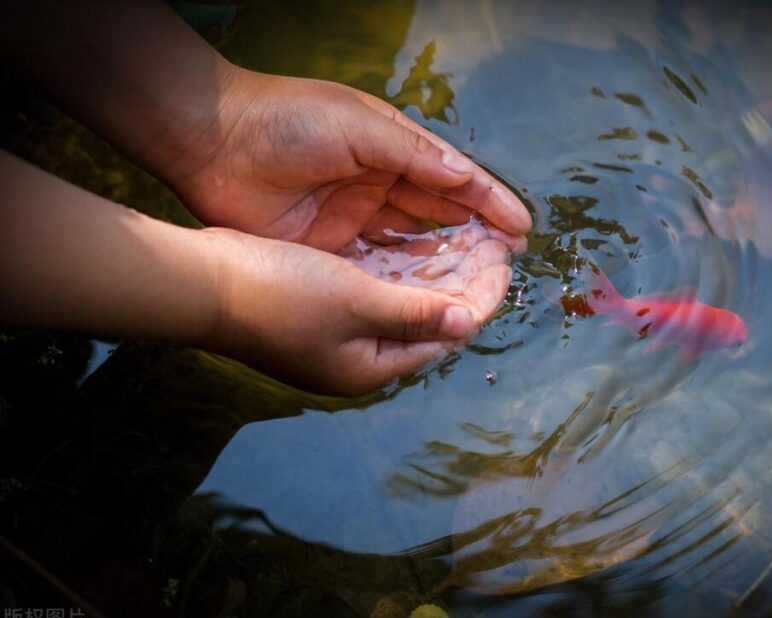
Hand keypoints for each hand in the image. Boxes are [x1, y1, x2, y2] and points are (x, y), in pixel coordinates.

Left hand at [155, 68, 531, 252]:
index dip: (489, 204)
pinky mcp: (328, 249)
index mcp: (392, 150)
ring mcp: (353, 219)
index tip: (521, 230)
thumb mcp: (358, 126)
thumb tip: (465, 178)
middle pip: (437, 221)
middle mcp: (379, 186)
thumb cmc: (285, 121)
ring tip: (478, 289)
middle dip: (473, 242)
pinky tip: (429, 301)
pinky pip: (375, 271)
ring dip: (442, 268)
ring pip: (410, 251)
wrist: (208, 141)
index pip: (452, 181)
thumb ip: (413, 154)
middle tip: (505, 267)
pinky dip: (401, 285)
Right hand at [202, 221, 512, 396]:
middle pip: (427, 321)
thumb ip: (414, 310)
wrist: (200, 283)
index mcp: (371, 366)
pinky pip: (374, 291)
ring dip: (433, 273)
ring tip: (465, 240)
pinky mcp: (317, 312)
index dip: (478, 297)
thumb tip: (466, 321)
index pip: (444, 335)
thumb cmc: (278, 293)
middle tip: (492, 247)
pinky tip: (417, 243)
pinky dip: (399, 270)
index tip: (504, 263)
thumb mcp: (356, 300)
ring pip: (402, 303)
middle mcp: (357, 358)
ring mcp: (335, 337)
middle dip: (462, 283)